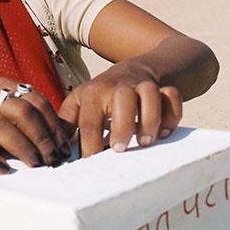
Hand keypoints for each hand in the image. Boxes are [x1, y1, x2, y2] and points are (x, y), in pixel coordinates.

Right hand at [0, 78, 70, 173]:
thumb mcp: (12, 121)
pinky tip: (4, 170)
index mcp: (3, 87)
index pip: (37, 101)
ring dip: (22, 146)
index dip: (54, 125)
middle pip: (22, 110)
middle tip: (52, 158)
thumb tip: (68, 137)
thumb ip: (35, 122)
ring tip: (35, 164)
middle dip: (42, 136)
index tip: (64, 147)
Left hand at [58, 60, 182, 156]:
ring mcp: (143, 84)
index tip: (92, 161)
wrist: (134, 68)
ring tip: (145, 142)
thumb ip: (67, 123)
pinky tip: (165, 131)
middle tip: (120, 149)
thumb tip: (56, 149)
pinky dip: (172, 114)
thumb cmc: (102, 94)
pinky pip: (173, 95)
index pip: (89, 121)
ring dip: (151, 120)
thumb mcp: (80, 101)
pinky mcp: (163, 87)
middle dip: (123, 127)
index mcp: (93, 93)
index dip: (90, 144)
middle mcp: (119, 86)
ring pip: (151, 94)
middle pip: (123, 100)